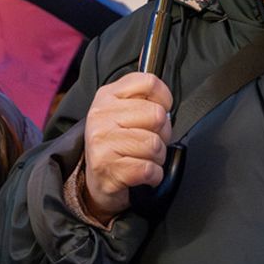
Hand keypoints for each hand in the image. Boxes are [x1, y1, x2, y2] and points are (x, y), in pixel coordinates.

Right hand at [83, 72, 172, 219]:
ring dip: (158, 157)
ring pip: (154, 144)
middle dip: (163, 134)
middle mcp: (100, 116)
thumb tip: (166, 102)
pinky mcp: (108, 168)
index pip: (149, 82)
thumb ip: (142, 99)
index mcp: (107, 96)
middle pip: (157, 115)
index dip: (164, 98)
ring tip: (145, 158)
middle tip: (150, 141)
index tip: (160, 111)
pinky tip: (143, 174)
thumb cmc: (116, 144)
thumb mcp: (122, 112)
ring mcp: (102, 142)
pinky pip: (149, 169)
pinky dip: (154, 175)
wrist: (97, 180)